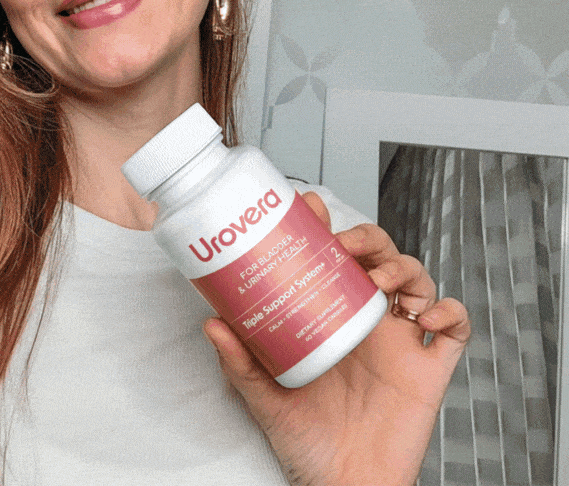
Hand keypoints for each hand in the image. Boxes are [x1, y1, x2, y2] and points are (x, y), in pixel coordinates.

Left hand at [203, 192, 469, 485]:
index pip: (334, 258)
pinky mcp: (429, 370)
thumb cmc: (306, 441)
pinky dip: (450, 311)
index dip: (329, 228)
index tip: (311, 209)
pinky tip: (427, 316)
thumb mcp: (266, 396)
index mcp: (332, 318)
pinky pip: (456, 330)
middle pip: (379, 257)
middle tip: (348, 244)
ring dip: (405, 269)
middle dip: (369, 239)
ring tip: (381, 280)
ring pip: (417, 281)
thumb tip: (212, 323)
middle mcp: (368, 323)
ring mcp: (401, 343)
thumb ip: (240, 362)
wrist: (344, 484)